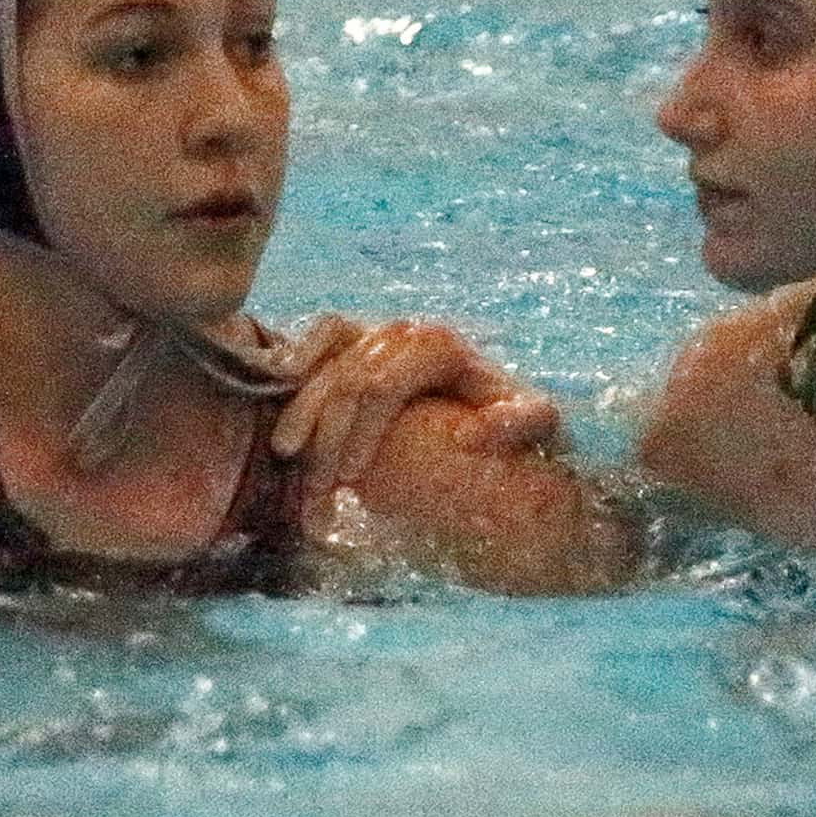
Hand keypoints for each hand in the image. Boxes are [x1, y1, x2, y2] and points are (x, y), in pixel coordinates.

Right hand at [267, 316, 564, 506]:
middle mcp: (406, 331)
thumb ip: (522, 423)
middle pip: (348, 378)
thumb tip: (476, 436)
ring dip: (301, 409)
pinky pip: (320, 336)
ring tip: (286, 455)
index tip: (351, 480)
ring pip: (325, 358)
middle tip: (316, 487)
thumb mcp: (536, 421)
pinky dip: (295, 361)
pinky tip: (278, 396)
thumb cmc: (515, 418)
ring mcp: (381, 329)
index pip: (382, 385)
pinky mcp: (361, 335)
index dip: (360, 431)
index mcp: (441, 347)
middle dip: (326, 434)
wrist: (498, 404)